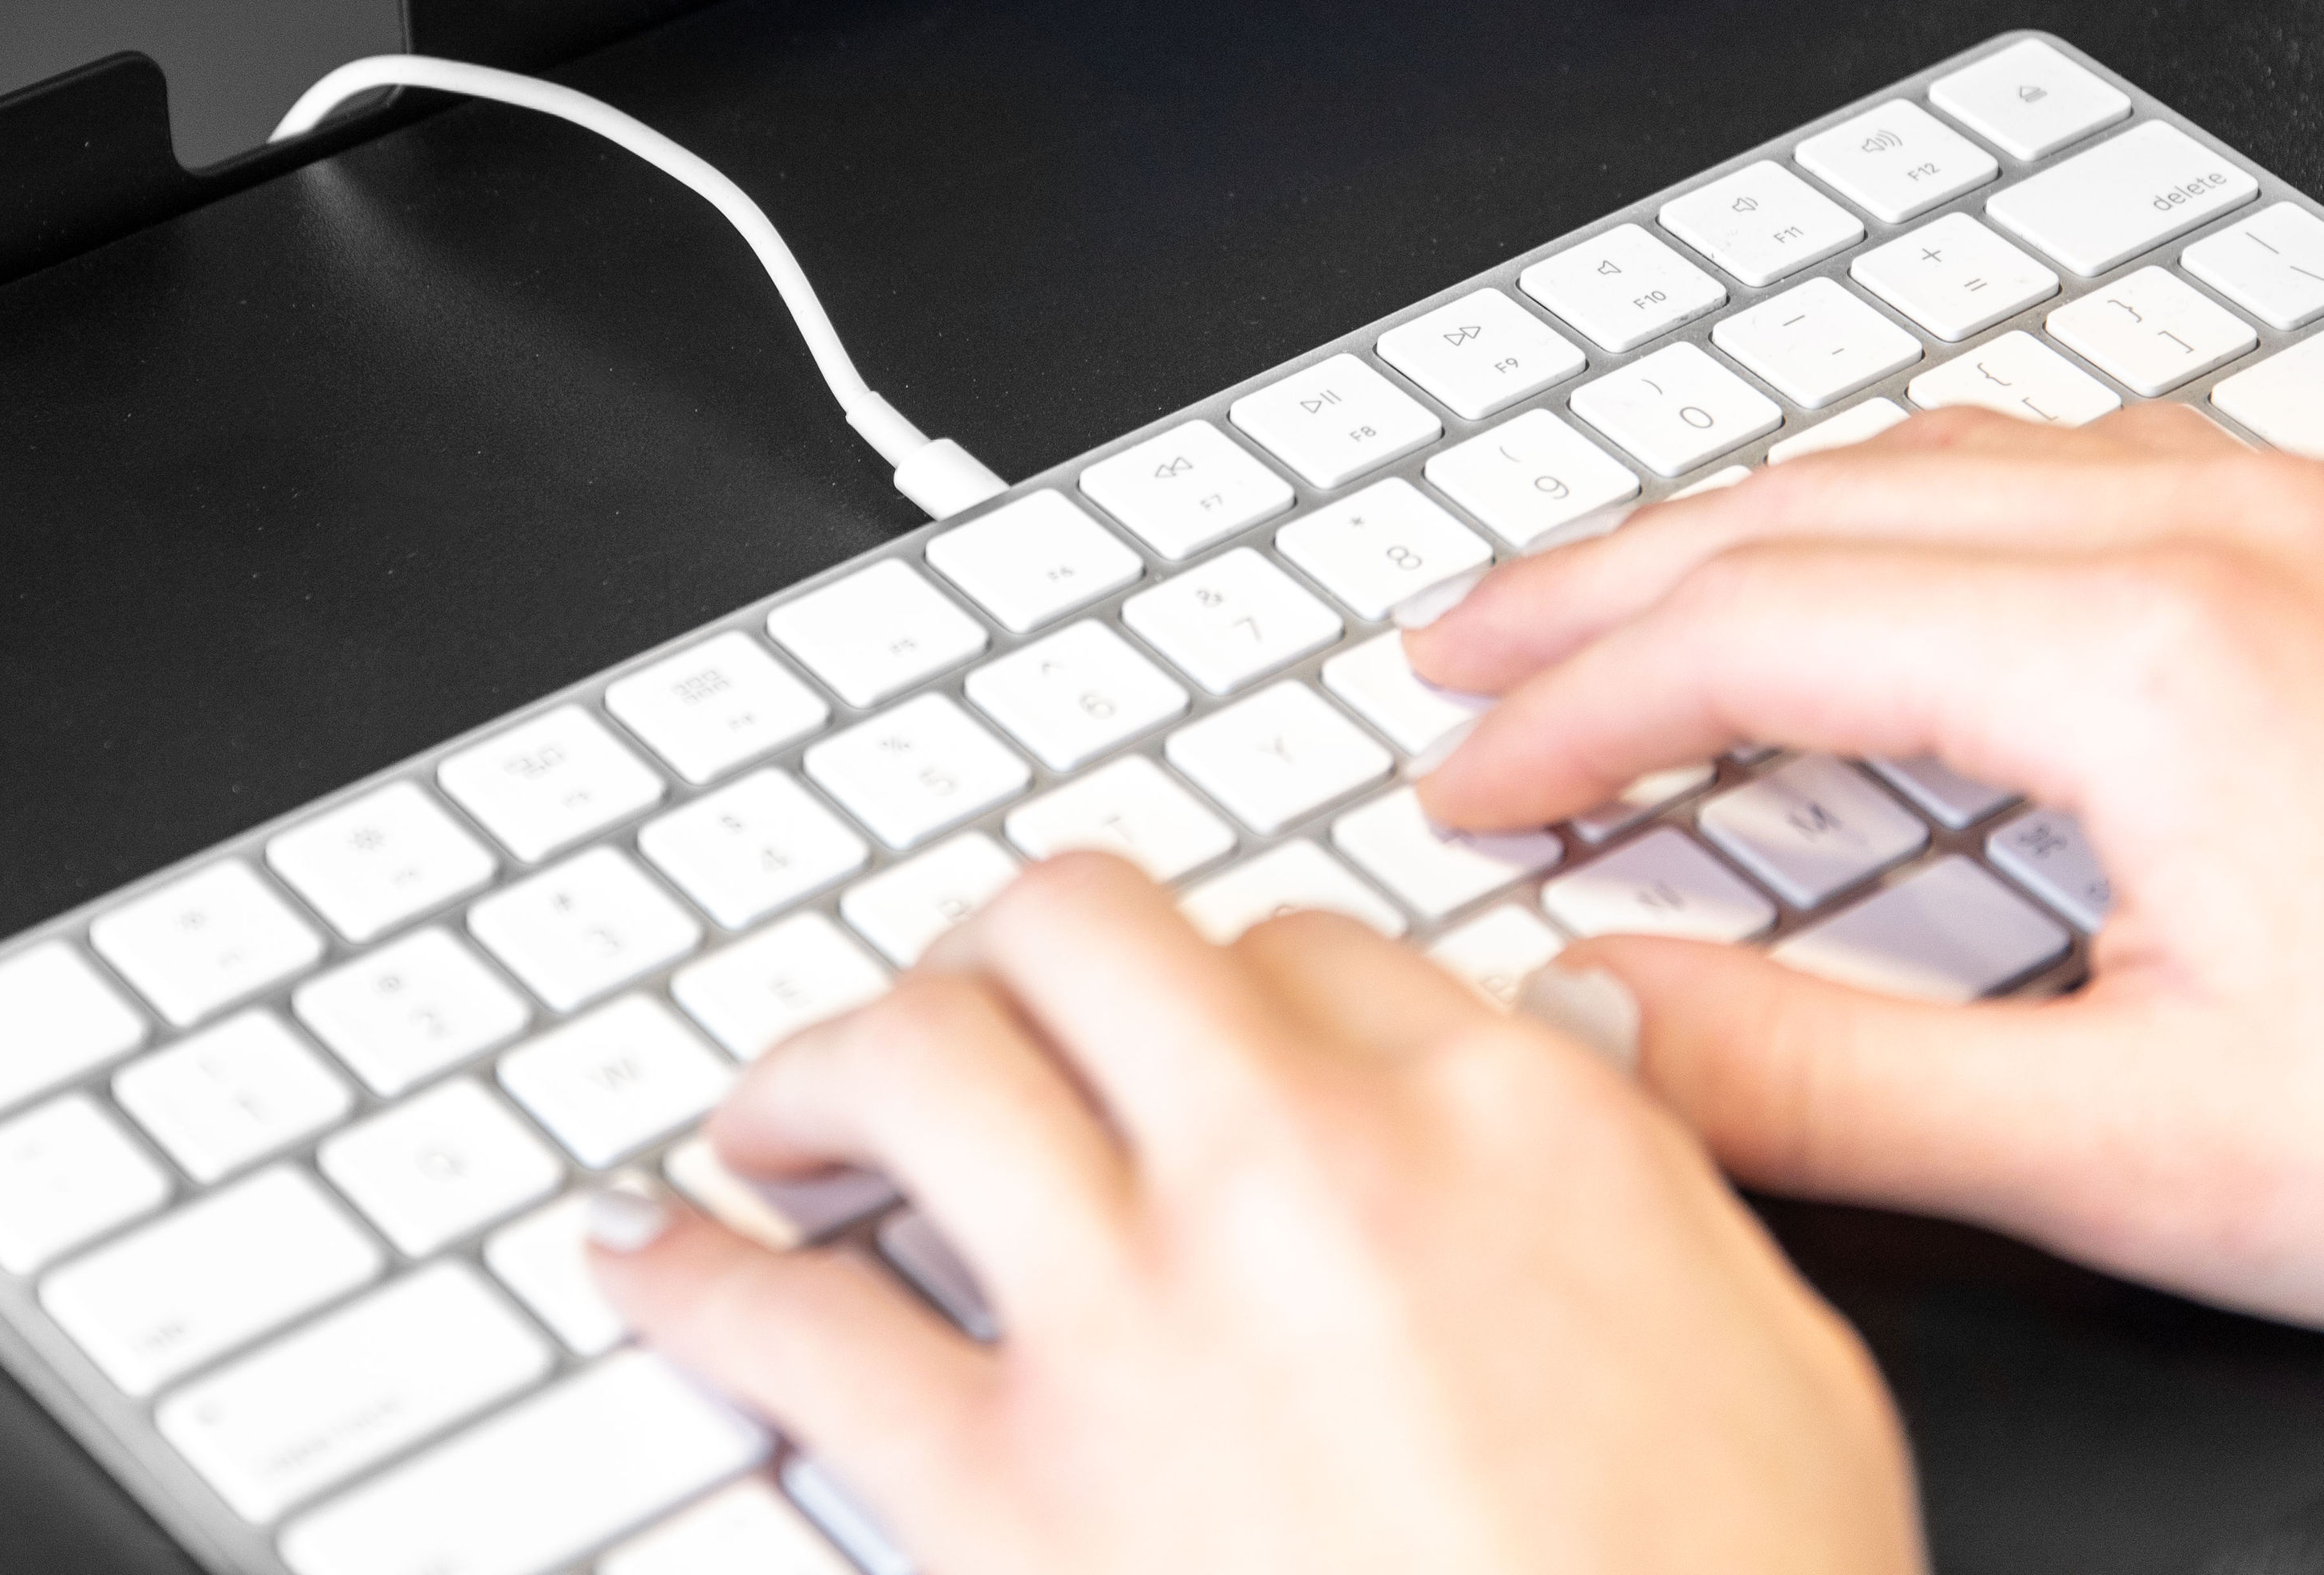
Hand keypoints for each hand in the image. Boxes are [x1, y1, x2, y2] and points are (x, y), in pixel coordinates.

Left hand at [596, 851, 1917, 1574]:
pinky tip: (654, 1264)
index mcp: (1495, 1118)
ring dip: (822, 1064)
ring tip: (777, 1103)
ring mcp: (1139, 1318)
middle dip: (1004, 947)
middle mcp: (1296, 1165)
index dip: (1221, 984)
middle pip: (1081, 929)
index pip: (1296, 945)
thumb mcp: (1769, 1356)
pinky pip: (806, 1334)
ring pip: (920, 1062)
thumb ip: (1636, 1168)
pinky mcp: (1010, 1496)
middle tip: (965, 999)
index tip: (1184, 1043)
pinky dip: (703, 1283)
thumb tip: (1554, 1050)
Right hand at [1415, 403, 2323, 1322]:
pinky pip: (2055, 453)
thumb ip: (1839, 1079)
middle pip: (1802, 502)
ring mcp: (2288, 510)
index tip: (1464, 780)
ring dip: (1740, 517)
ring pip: (1925, 454)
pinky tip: (1887, 542)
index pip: (1747, 632)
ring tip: (1623, 586)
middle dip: (1598, 574)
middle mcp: (2209, 532)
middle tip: (1460, 636)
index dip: (1567, 707)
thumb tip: (1596, 1017)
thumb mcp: (2174, 1155)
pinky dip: (1898, 495)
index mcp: (2148, 656)